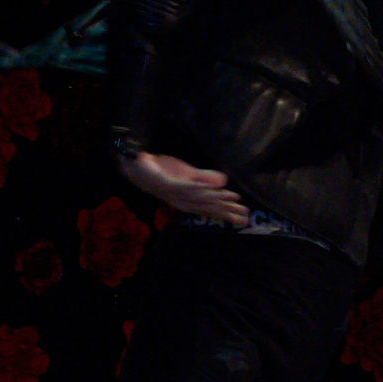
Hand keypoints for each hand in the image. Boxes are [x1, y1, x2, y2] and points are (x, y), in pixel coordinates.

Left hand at [119, 151, 247, 225]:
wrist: (137, 165)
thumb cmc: (161, 171)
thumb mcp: (186, 175)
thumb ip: (204, 178)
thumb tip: (224, 181)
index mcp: (187, 201)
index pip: (210, 208)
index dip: (227, 212)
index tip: (244, 216)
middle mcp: (182, 200)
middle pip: (208, 207)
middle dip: (227, 210)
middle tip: (245, 215)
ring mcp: (176, 192)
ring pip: (201, 198)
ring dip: (219, 199)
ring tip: (235, 199)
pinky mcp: (169, 183)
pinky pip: (187, 186)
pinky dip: (200, 188)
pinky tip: (212, 188)